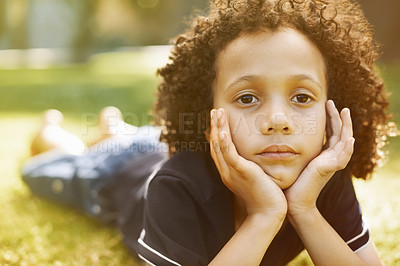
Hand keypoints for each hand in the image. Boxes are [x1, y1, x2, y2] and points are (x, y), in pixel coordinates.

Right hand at [210, 108, 286, 217]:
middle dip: (215, 126)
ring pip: (220, 146)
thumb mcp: (256, 179)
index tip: (218, 120)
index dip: (217, 134)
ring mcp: (232, 172)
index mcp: (229, 172)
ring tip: (217, 112)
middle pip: (216, 145)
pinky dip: (225, 142)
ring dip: (218, 128)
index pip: (219, 149)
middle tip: (214, 111)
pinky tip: (223, 131)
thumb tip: (256, 159)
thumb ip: (252, 168)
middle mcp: (227, 171)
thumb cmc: (266, 198)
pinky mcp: (241, 172)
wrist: (269, 214)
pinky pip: (229, 154)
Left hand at [285, 100, 354, 216]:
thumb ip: (295, 149)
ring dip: (346, 126)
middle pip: (339, 133)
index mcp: (323, 155)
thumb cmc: (291, 182)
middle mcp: (330, 158)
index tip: (326, 106)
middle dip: (338, 117)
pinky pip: (343, 156)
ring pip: (345, 141)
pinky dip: (348, 147)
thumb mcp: (295, 160)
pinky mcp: (329, 169)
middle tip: (333, 103)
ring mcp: (332, 163)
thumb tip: (282, 136)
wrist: (293, 201)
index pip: (330, 133)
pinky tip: (349, 137)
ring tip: (344, 111)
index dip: (330, 119)